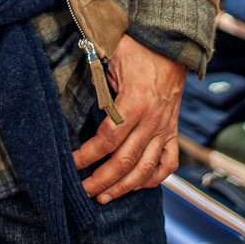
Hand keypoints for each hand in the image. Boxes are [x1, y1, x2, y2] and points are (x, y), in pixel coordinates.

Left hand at [73, 35, 185, 202]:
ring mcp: (165, 128)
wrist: (171, 46)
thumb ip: (95, 74)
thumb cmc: (137, 48)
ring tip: (105, 197)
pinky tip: (137, 184)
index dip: (88, 154)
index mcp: (136, 101)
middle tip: (84, 190)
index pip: (108, 138)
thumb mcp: (112, 54)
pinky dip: (154, 179)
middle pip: (125, 160)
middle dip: (102, 179)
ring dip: (124, 187)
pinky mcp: (173, 131)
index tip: (71, 163)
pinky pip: (168, 164)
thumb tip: (72, 84)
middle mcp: (152, 120)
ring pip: (146, 169)